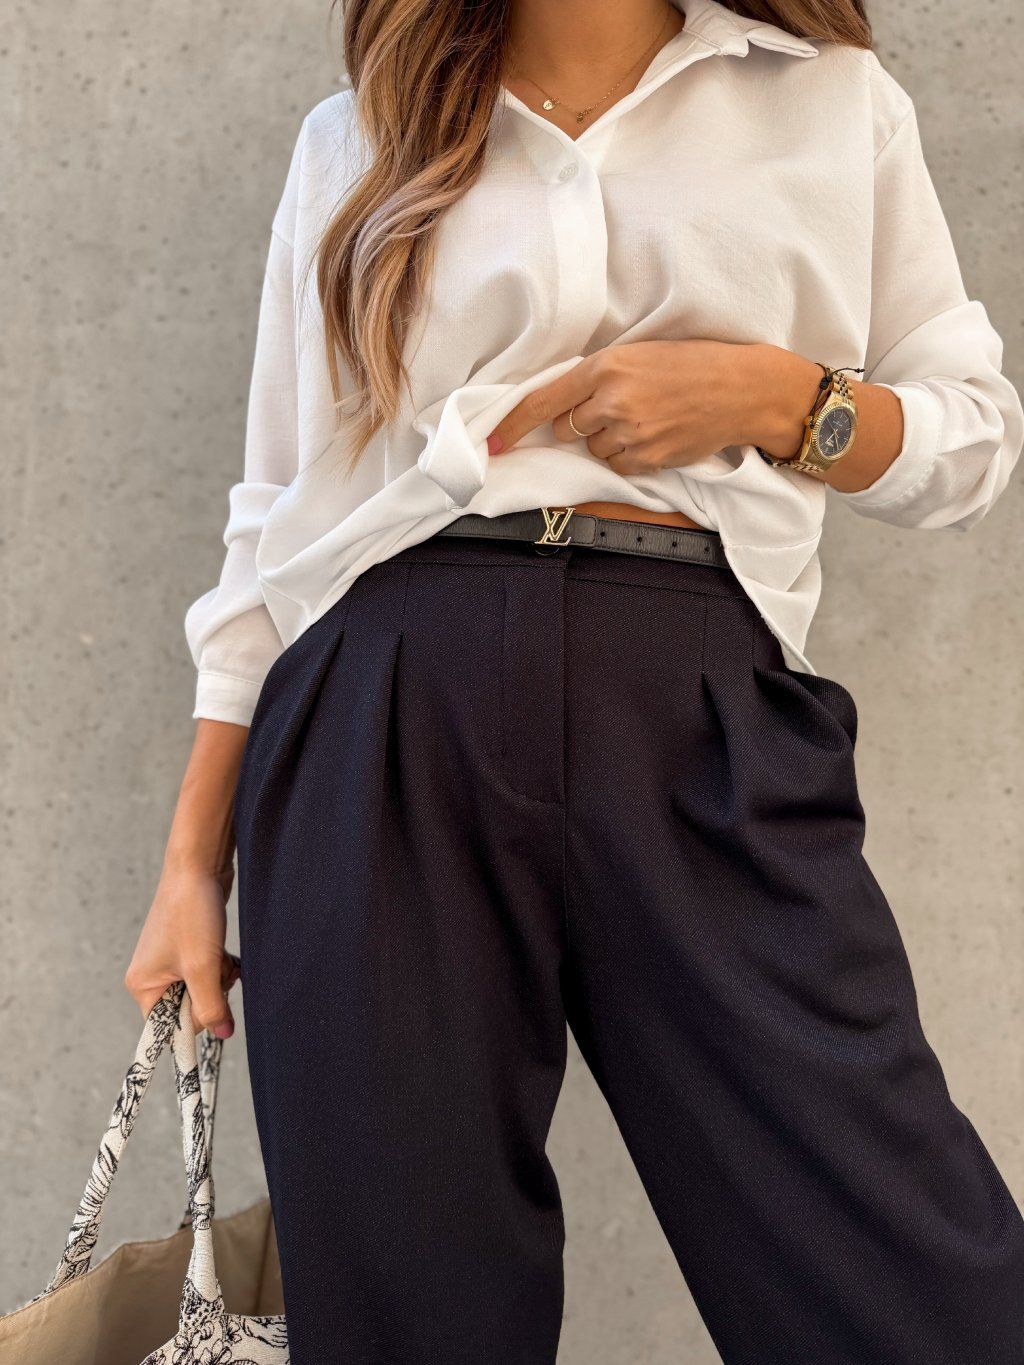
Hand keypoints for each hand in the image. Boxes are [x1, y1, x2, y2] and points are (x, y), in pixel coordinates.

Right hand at [124, 859, 240, 1036]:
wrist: (199, 866)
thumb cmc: (192, 914)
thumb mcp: (202, 968)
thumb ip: (212, 1007)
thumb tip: (222, 1033)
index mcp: (141, 985)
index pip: (165, 1027)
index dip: (192, 1023)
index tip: (212, 1011)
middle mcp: (151, 974)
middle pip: (188, 1007)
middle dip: (210, 992)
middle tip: (214, 969)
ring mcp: (169, 960)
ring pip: (202, 987)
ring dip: (218, 976)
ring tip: (218, 953)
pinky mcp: (188, 946)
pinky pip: (207, 970)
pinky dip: (219, 963)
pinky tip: (224, 950)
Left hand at [485, 339, 822, 473]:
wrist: (740, 388)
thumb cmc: (691, 364)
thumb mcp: (638, 353)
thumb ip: (597, 376)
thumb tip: (559, 405)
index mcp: (604, 366)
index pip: (541, 401)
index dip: (511, 425)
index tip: (491, 444)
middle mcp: (611, 400)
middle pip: (566, 428)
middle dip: (580, 422)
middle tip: (616, 407)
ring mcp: (629, 432)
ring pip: (593, 448)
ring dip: (608, 439)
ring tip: (645, 418)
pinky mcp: (647, 458)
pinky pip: (618, 465)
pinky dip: (630, 455)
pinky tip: (655, 435)